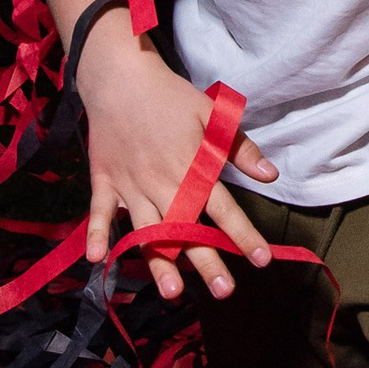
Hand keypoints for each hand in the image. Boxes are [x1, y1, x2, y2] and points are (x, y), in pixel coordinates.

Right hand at [77, 30, 278, 303]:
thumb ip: (240, 149)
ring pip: (146, 230)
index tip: (262, 260)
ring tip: (172, 291)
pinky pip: (99, 213)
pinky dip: (97, 235)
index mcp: (192, 166)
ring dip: (158, 261)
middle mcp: (162, 182)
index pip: (224, 208)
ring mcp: (130, 184)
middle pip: (186, 228)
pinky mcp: (104, 181)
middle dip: (206, 261)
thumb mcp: (212, 114)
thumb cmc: (169, 96)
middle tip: (223, 291)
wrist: (119, 76)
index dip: (244, 235)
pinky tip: (98, 261)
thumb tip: (271, 176)